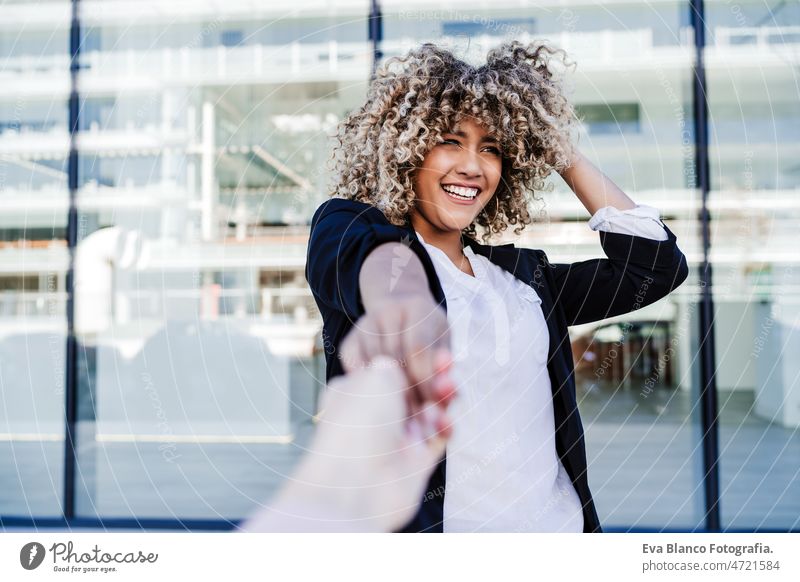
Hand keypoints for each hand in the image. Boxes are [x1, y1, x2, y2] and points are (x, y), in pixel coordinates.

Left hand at [240, 356, 456, 531]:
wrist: (355, 484)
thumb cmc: (358, 424)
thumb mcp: (376, 375)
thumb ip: (396, 365)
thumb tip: (403, 369)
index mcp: (356, 391)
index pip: (389, 370)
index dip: (412, 358)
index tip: (430, 349)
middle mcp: (374, 416)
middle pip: (413, 390)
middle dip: (432, 376)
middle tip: (446, 363)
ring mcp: (395, 440)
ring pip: (429, 412)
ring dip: (441, 398)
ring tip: (448, 388)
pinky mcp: (414, 463)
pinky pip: (437, 438)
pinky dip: (444, 426)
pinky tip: (444, 420)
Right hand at [339, 293, 451, 418]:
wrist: (399, 309)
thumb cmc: (428, 334)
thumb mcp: (443, 343)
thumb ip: (445, 368)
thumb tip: (452, 396)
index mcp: (418, 308)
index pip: (417, 348)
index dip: (425, 380)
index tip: (432, 405)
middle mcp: (388, 311)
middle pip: (394, 358)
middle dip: (408, 392)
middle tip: (418, 417)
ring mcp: (365, 325)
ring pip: (374, 365)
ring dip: (390, 394)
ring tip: (404, 414)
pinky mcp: (349, 340)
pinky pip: (354, 367)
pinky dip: (366, 386)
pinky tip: (381, 402)